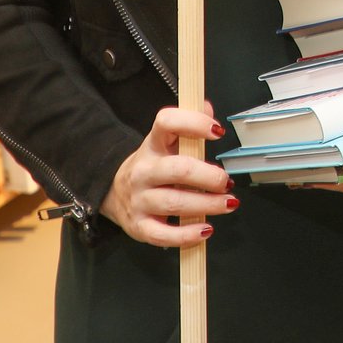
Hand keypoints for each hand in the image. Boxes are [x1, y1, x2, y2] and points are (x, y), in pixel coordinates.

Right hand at [100, 103, 233, 247]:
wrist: (114, 192)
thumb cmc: (154, 166)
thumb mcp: (167, 141)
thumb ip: (189, 124)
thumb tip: (207, 107)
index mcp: (153, 144)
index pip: (167, 122)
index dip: (194, 123)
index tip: (218, 131)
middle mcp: (143, 170)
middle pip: (178, 169)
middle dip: (208, 176)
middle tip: (227, 181)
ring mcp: (139, 199)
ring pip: (174, 202)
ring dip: (207, 204)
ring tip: (228, 203)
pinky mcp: (139, 226)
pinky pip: (163, 234)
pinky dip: (187, 235)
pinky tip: (206, 229)